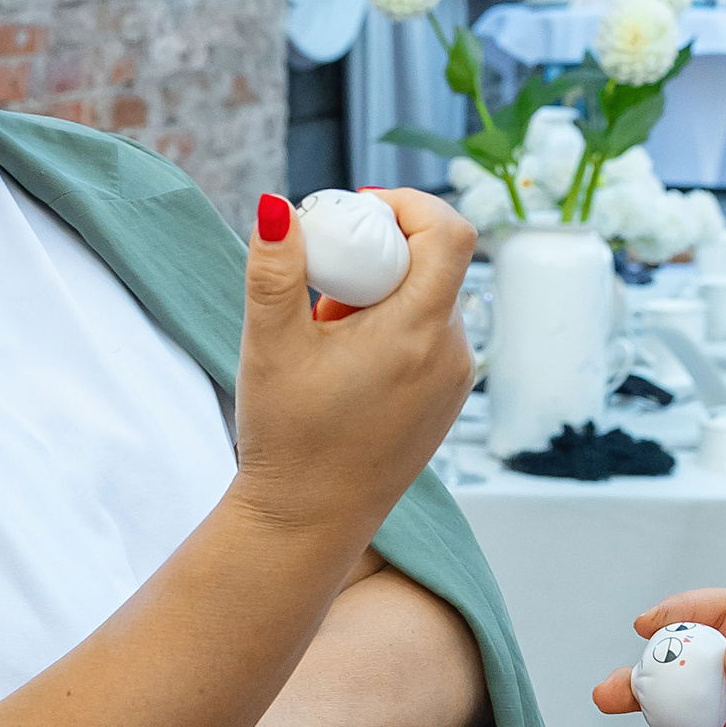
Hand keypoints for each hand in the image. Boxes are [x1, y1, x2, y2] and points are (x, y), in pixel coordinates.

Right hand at [233, 189, 477, 551]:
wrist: (310, 521)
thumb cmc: (291, 440)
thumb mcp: (270, 346)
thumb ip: (275, 270)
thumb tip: (277, 206)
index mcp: (417, 332)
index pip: (449, 232)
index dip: (407, 206)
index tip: (359, 212)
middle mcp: (451, 353)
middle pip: (435, 264)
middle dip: (381, 253)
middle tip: (325, 280)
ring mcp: (455, 380)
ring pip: (431, 301)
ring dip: (385, 294)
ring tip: (329, 333)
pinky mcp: (446, 401)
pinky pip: (430, 337)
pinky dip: (394, 327)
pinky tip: (348, 362)